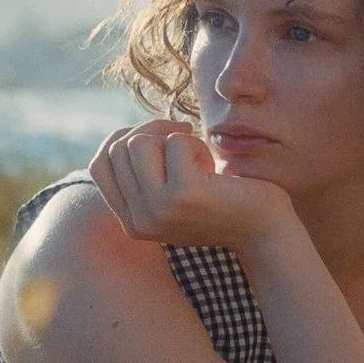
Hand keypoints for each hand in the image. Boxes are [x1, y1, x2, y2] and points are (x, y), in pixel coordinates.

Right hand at [90, 119, 293, 254]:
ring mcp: (157, 210)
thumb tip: (122, 139)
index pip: (99, 164)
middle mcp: (138, 222)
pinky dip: (195, 142)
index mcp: (132, 223)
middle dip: (153, 133)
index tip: (159, 136)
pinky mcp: (182, 195)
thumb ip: (143, 176)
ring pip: (138, 142)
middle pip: (118, 148)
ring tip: (198, 158)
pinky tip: (213, 166)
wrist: (264, 228)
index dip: (123, 138)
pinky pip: (174, 141)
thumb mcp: (172, 193)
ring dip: (172, 138)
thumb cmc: (221, 201)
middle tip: (188, 145)